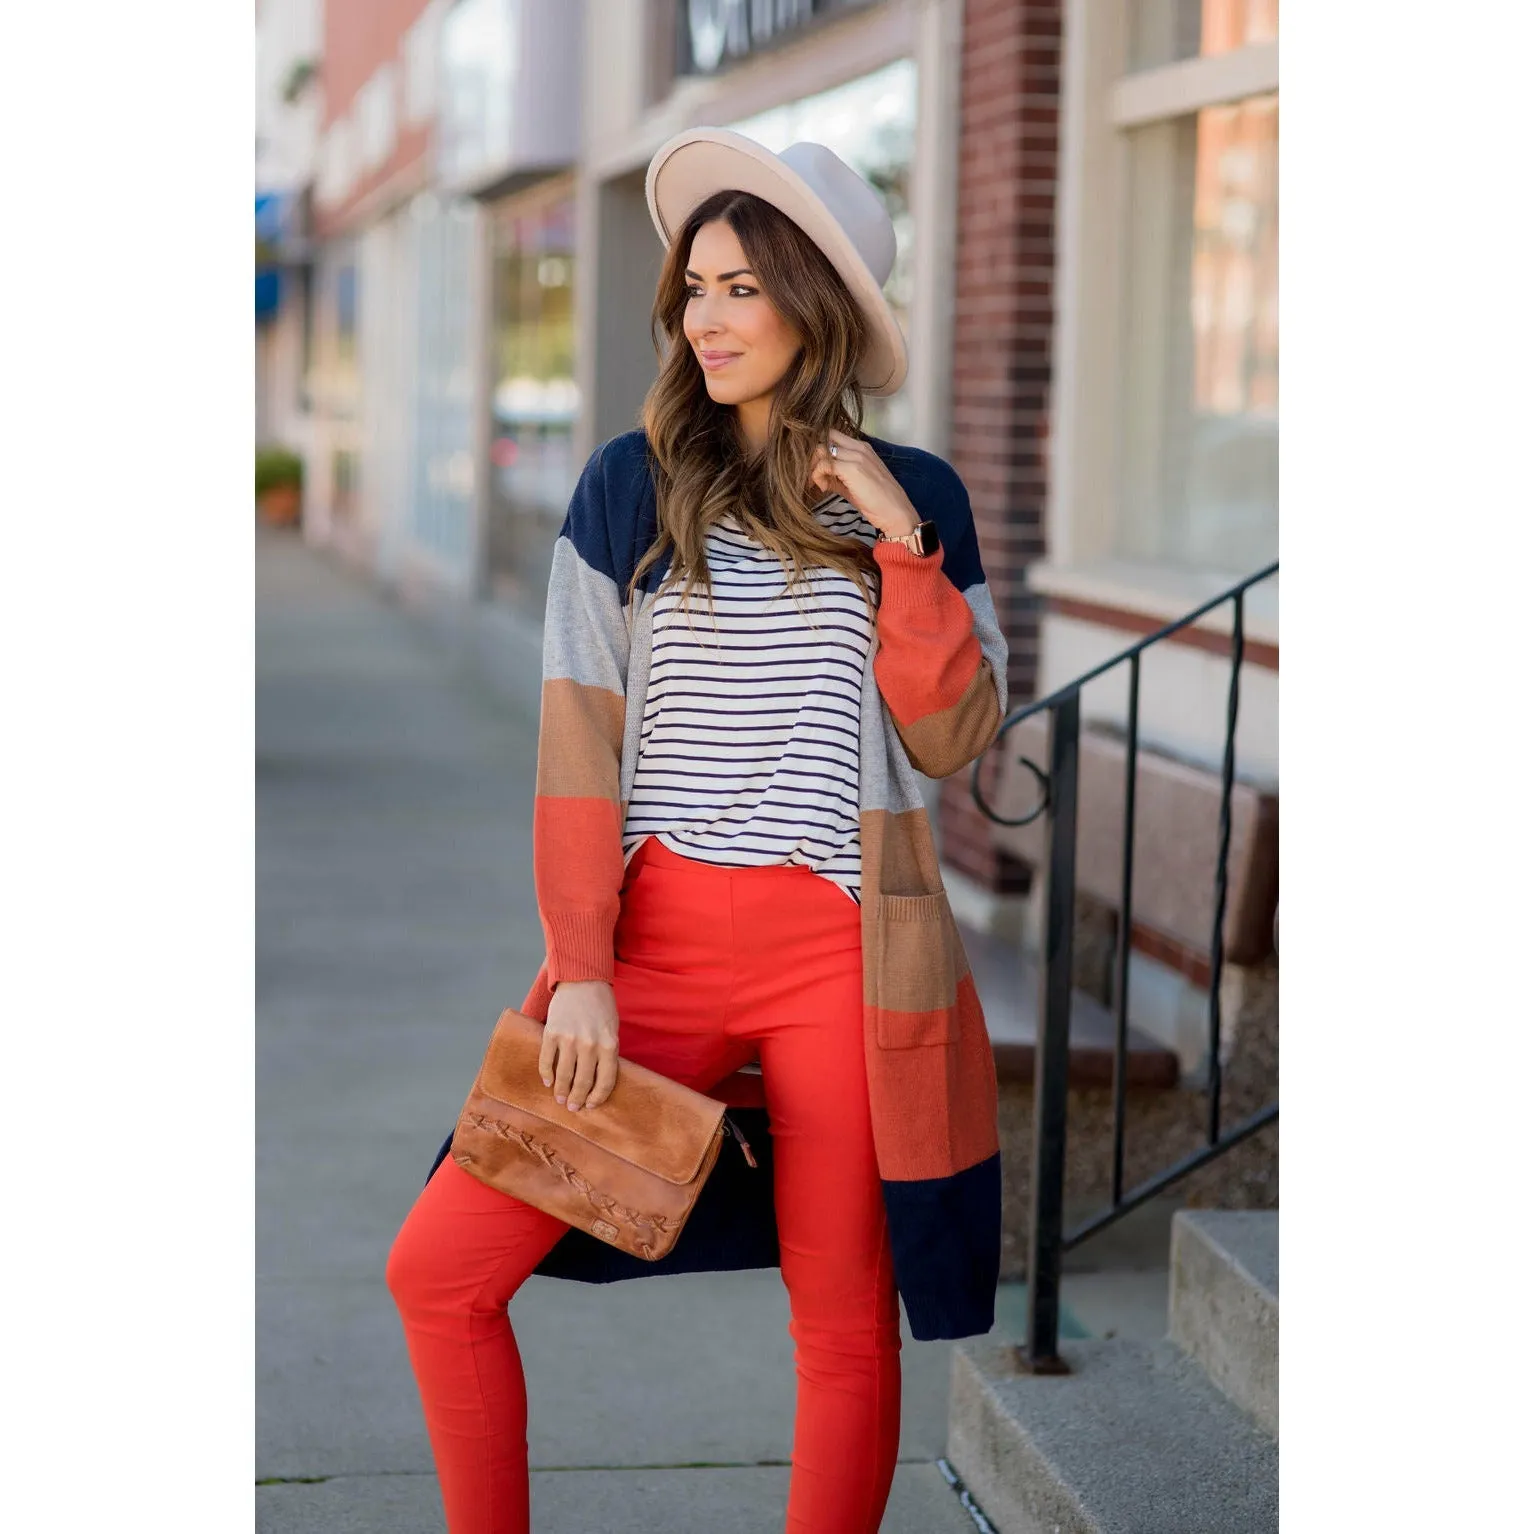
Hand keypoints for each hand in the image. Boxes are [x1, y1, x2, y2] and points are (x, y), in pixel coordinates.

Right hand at [539, 980, 619, 1111]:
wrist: (582, 980)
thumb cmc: (601, 1006)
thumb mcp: (612, 1029)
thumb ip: (607, 1053)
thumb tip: (597, 1081)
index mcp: (610, 1044)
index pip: (606, 1081)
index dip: (598, 1097)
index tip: (591, 1106)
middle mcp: (590, 1044)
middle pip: (583, 1082)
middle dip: (577, 1099)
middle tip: (572, 1107)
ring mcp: (569, 1039)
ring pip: (564, 1075)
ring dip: (561, 1090)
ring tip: (559, 1098)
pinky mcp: (552, 1033)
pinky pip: (547, 1060)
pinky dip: (546, 1074)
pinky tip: (547, 1081)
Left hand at [809, 429, 920, 539]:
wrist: (896, 512)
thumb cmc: (879, 501)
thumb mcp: (855, 483)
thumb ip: (837, 476)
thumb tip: (820, 477)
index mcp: (862, 447)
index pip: (833, 436)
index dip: (820, 450)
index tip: (817, 469)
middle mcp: (859, 447)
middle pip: (825, 438)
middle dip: (813, 455)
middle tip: (813, 475)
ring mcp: (856, 456)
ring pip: (821, 450)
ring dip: (814, 467)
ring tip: (819, 484)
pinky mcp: (852, 469)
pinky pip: (824, 464)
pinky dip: (818, 476)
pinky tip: (824, 488)